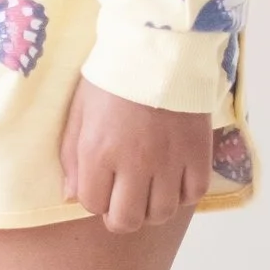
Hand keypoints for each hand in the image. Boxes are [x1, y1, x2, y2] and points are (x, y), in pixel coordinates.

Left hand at [58, 75, 210, 232]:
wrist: (159, 48)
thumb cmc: (113, 77)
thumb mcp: (79, 111)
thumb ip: (71, 156)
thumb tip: (71, 195)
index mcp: (98, 152)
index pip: (92, 204)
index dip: (95, 199)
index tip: (101, 185)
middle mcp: (133, 164)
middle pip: (127, 220)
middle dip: (121, 216)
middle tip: (124, 200)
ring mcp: (169, 161)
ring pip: (161, 213)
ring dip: (152, 207)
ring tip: (150, 188)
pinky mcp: (197, 153)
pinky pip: (193, 195)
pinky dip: (183, 193)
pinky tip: (175, 178)